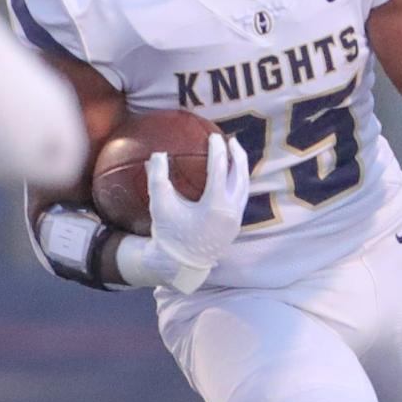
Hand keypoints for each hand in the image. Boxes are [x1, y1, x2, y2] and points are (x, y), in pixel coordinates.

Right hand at [137, 133, 249, 292]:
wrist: (179, 265)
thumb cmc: (169, 235)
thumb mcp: (161, 205)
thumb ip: (158, 178)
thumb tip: (157, 155)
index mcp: (216, 206)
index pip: (220, 170)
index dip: (218, 150)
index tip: (214, 137)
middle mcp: (231, 212)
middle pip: (240, 177)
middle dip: (238, 156)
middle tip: (231, 140)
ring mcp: (235, 220)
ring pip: (244, 188)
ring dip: (241, 169)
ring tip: (235, 154)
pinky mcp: (234, 226)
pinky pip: (241, 198)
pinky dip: (238, 183)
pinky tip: (231, 176)